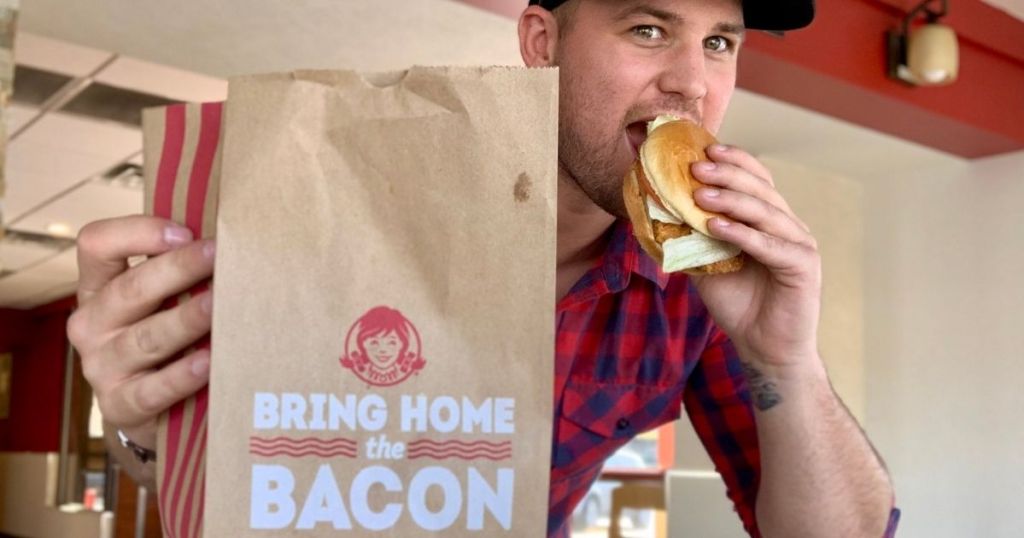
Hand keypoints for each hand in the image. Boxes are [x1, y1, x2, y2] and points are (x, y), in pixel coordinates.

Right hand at [68, 216, 214, 450]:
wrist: (144, 407)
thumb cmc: (160, 337)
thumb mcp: (157, 301)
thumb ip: (175, 271)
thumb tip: (231, 237)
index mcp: (98, 288)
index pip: (97, 245)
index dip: (138, 232)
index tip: (185, 231)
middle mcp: (92, 324)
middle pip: (131, 289)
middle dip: (179, 269)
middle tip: (219, 255)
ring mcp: (102, 366)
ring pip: (146, 337)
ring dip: (186, 319)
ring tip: (219, 304)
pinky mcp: (120, 405)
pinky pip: (153, 389)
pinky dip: (183, 375)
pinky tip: (209, 361)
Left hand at [688, 145, 821, 373]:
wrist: (764, 348)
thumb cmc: (739, 304)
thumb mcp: (707, 264)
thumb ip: (693, 238)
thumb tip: (658, 213)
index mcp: (770, 220)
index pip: (757, 180)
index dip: (734, 161)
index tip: (705, 148)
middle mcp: (788, 226)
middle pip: (761, 189)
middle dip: (726, 175)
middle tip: (696, 167)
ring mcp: (799, 244)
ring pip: (765, 212)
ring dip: (730, 200)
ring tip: (700, 194)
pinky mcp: (803, 266)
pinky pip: (769, 244)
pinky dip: (742, 233)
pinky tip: (716, 226)